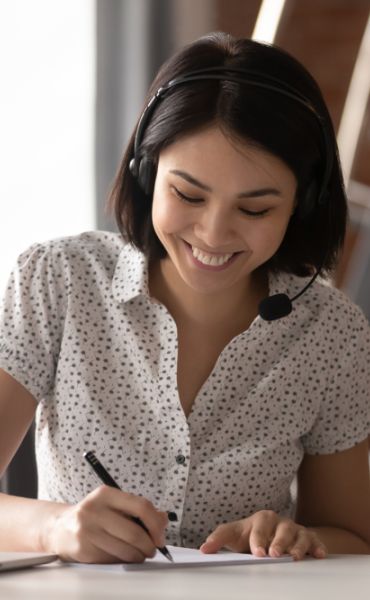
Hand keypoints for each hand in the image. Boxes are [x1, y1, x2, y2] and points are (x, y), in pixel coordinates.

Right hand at [44, 486, 167, 563]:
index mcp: (106, 494)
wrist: (61, 529)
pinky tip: (122, 556)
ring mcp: (87, 529)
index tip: (160, 536)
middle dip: (149, 545)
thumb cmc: (94, 516)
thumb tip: (163, 519)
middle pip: (134, 532)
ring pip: (125, 549)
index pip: (141, 506)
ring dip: (138, 556)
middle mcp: (94, 509)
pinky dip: (123, 561)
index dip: (155, 524)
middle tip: (152, 549)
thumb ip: (139, 510)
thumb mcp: (114, 505)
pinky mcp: (83, 549)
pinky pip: (113, 559)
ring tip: (139, 554)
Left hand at [200, 510, 326, 559]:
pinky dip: (318, 547)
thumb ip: (218, 539)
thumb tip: (204, 549)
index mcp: (262, 519)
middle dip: (278, 542)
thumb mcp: (234, 535)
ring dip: (298, 547)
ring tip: (294, 558)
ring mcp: (296, 530)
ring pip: (300, 535)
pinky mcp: (309, 539)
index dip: (258, 539)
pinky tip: (319, 555)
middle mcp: (280, 522)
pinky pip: (315, 541)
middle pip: (282, 529)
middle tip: (274, 555)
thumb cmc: (251, 536)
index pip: (260, 527)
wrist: (272, 536)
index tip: (257, 553)